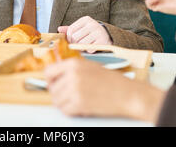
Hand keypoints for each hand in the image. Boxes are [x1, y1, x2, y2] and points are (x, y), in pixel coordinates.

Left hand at [44, 58, 164, 121]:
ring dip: (65, 103)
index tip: (54, 84)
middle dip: (59, 94)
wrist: (127, 94)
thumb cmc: (111, 81)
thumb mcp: (89, 67)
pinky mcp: (79, 104)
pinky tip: (82, 107)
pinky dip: (71, 111)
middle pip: (52, 89)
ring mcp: (75, 90)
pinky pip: (65, 110)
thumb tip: (56, 76)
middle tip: (69, 96)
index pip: (48, 71)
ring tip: (78, 101)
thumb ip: (71, 69)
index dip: (50, 80)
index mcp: (73, 64)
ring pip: (57, 101)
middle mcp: (72, 75)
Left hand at [58, 16, 111, 52]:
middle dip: (74, 43)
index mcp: (85, 19)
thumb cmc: (90, 32)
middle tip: (77, 45)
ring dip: (81, 48)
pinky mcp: (103, 40)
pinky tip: (92, 47)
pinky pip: (90, 49)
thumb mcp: (81, 28)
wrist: (107, 35)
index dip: (68, 38)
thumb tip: (59, 29)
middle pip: (75, 37)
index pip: (71, 30)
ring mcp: (98, 32)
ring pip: (82, 43)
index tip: (70, 41)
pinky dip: (89, 50)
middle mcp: (92, 24)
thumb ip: (70, 29)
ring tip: (84, 46)